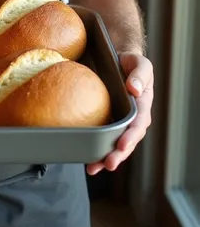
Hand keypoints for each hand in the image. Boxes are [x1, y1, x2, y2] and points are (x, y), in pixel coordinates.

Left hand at [86, 52, 153, 175]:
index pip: (138, 125)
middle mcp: (131, 119)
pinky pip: (100, 135)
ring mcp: (117, 121)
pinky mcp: (104, 119)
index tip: (122, 144)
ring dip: (104, 157)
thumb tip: (134, 89)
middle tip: (107, 164)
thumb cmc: (131, 62)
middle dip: (118, 155)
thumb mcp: (140, 64)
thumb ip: (140, 75)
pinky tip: (84, 156)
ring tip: (93, 168)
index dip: (131, 136)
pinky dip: (93, 146)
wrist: (118, 57)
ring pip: (112, 143)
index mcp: (142, 107)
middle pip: (126, 141)